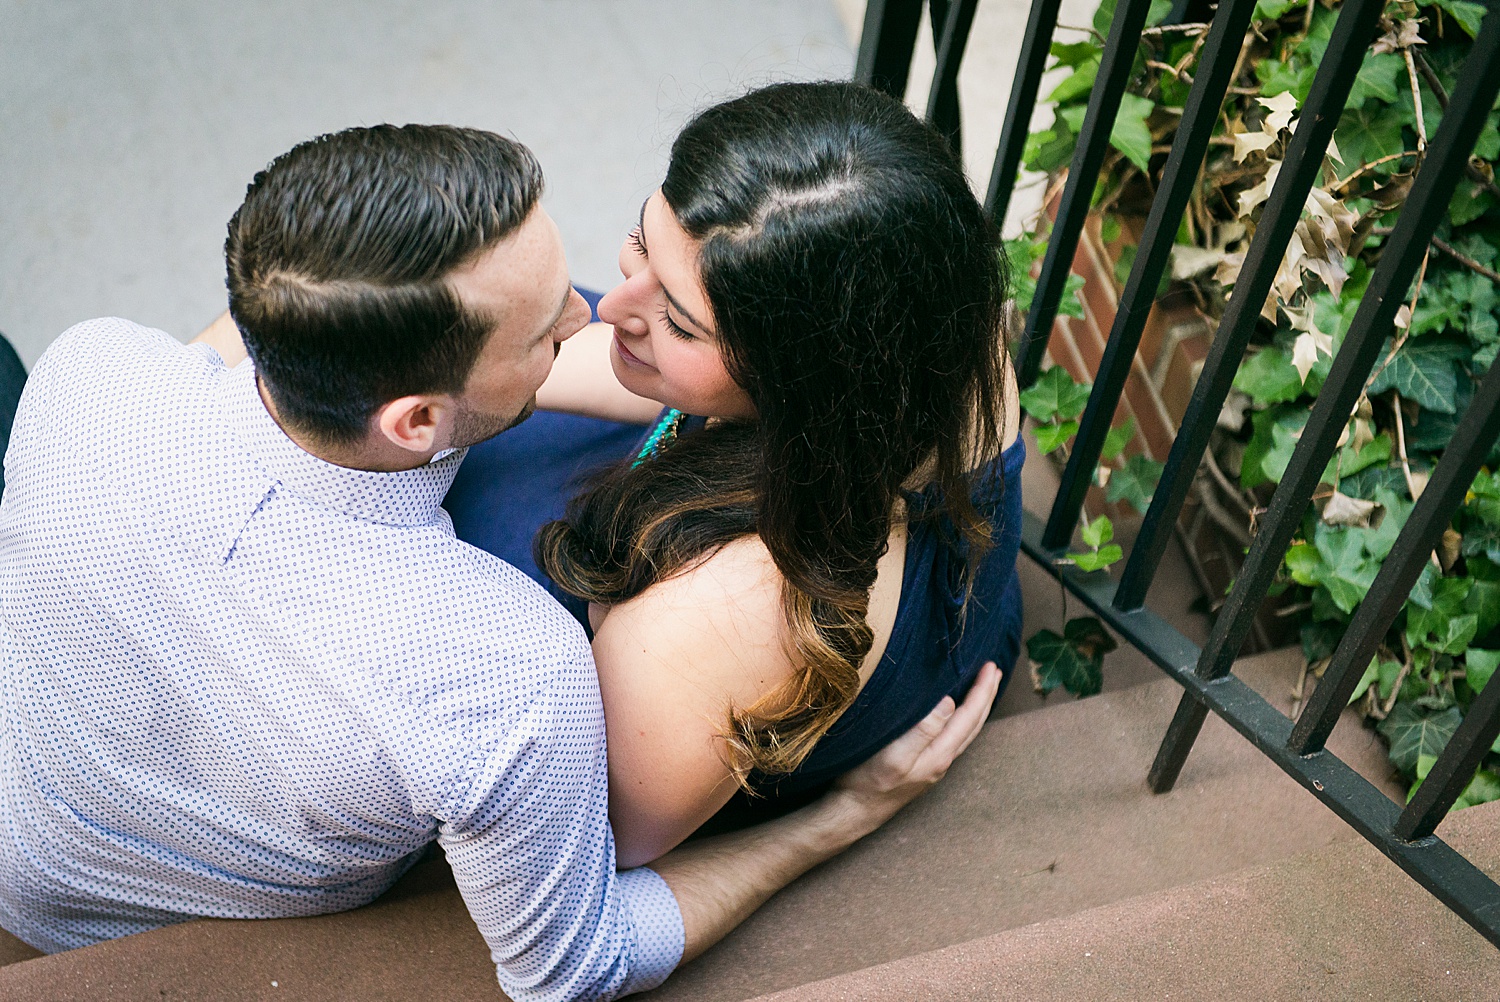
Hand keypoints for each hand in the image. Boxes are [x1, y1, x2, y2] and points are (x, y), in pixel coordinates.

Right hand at [828, 661, 1001, 835]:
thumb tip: (950, 702)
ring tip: (983, 690)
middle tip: (995, 671)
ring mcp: (933, 764)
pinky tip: (955, 715)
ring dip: (976, 707)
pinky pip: (953, 736)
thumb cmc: (869, 782)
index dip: (981, 690)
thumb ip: (924, 730)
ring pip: (965, 731)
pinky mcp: (923, 765)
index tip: (991, 666)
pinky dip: (962, 719)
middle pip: (973, 723)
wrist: (855, 812)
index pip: (969, 716)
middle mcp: (942, 760)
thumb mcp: (895, 754)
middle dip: (985, 696)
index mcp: (939, 754)